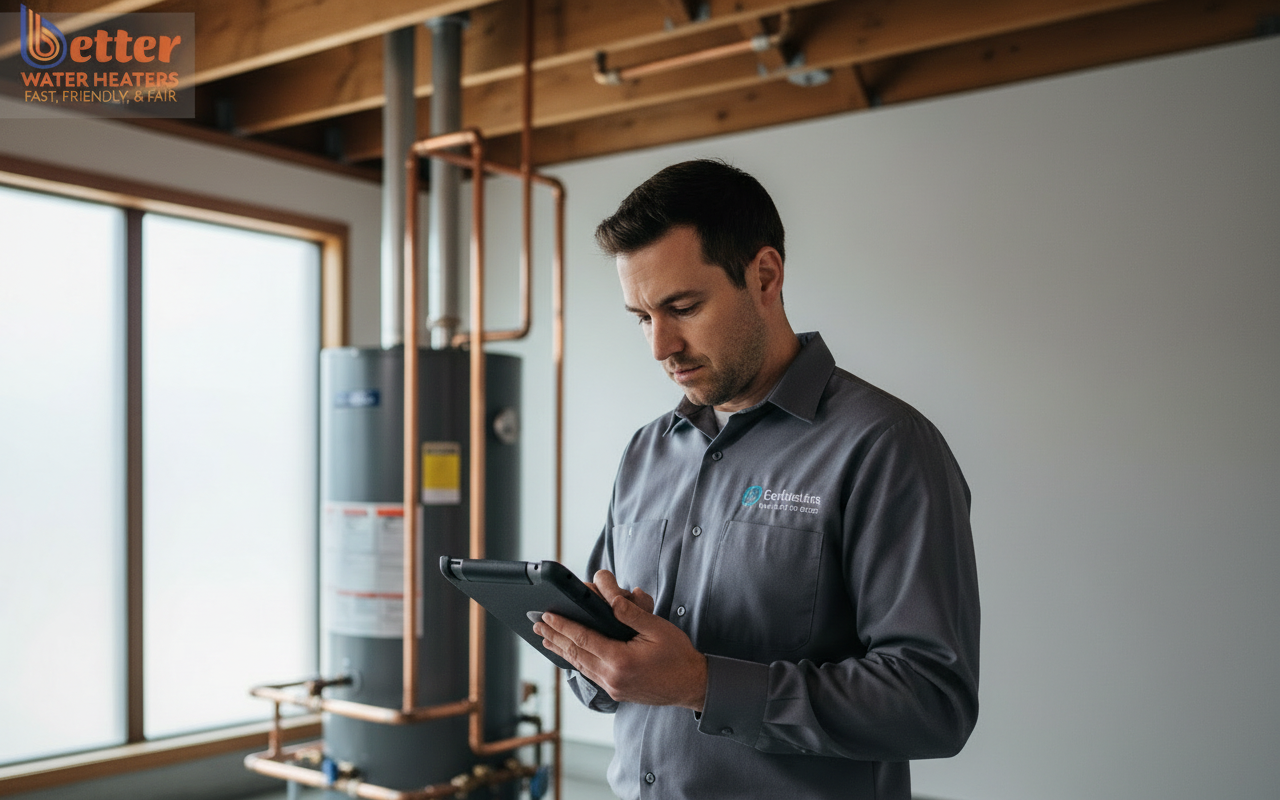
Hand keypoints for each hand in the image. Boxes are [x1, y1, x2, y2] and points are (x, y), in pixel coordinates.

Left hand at [535, 570, 706, 710]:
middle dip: (554, 637)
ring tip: (545, 639)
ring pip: (580, 665)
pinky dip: (576, 661)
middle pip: (575, 653)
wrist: (692, 685)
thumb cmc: (678, 654)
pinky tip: (570, 654)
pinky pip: (590, 673)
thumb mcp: (657, 627)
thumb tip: (609, 596)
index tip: (547, 615)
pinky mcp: (616, 692)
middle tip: (537, 624)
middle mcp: (612, 677)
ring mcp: (613, 687)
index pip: (583, 639)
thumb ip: (630, 612)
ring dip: (561, 650)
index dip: (563, 625)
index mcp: (621, 661)